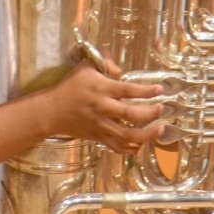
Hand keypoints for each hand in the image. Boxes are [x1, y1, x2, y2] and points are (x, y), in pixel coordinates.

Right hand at [41, 59, 166, 154]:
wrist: (52, 111)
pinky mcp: (97, 137)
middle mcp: (102, 108)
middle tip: (162, 110)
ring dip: (146, 134)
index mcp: (101, 89)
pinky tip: (140, 145)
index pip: (127, 89)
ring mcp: (100, 125)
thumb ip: (105, 64)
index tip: (160, 90)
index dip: (145, 91)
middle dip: (149, 113)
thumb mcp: (85, 68)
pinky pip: (116, 146)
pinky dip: (129, 148)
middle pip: (130, 114)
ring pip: (126, 134)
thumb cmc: (70, 86)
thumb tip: (121, 69)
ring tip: (160, 130)